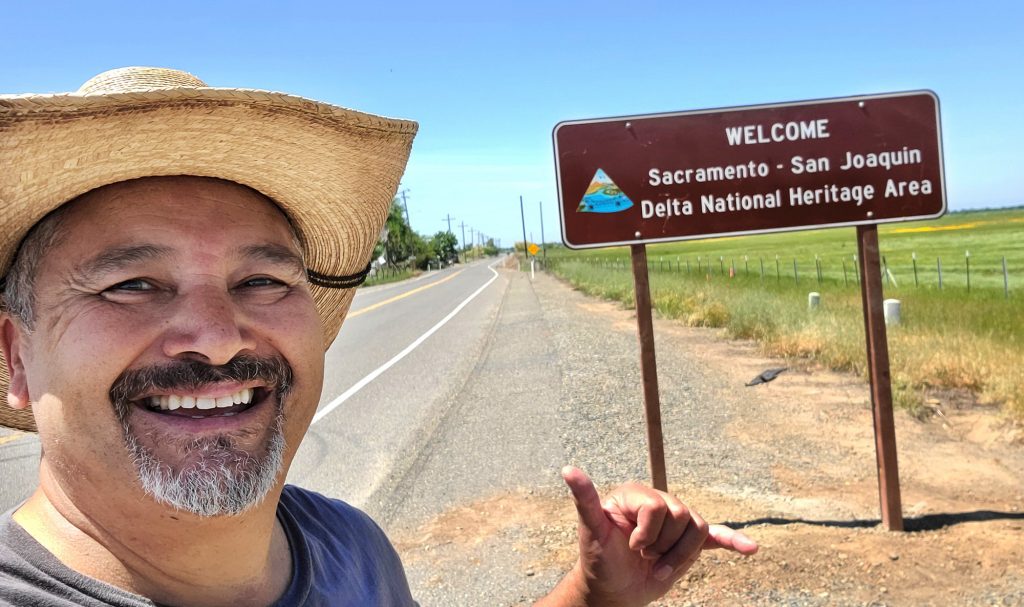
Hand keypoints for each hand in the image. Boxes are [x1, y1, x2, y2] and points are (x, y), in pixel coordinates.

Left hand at [539, 466, 757, 606]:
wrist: (612, 590)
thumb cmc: (598, 558)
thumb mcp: (591, 529)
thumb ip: (585, 500)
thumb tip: (568, 469)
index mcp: (637, 493)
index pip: (658, 506)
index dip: (647, 533)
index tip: (631, 547)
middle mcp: (659, 502)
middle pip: (683, 516)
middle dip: (663, 546)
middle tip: (643, 557)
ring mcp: (676, 524)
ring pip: (699, 530)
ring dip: (681, 557)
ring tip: (659, 568)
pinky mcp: (688, 544)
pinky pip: (716, 538)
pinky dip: (733, 541)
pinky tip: (751, 548)